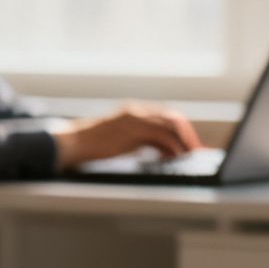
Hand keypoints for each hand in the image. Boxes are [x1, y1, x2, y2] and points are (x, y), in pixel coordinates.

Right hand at [52, 103, 201, 169]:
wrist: (72, 143)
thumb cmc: (93, 144)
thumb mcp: (121, 138)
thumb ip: (142, 139)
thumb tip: (165, 150)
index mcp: (134, 111)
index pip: (166, 116)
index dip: (182, 130)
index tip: (190, 144)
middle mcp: (136, 111)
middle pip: (173, 118)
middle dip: (188, 135)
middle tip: (196, 150)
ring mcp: (134, 119)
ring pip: (170, 126)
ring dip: (184, 141)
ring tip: (190, 154)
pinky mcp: (132, 131)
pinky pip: (160, 137)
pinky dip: (172, 147)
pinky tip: (174, 157)